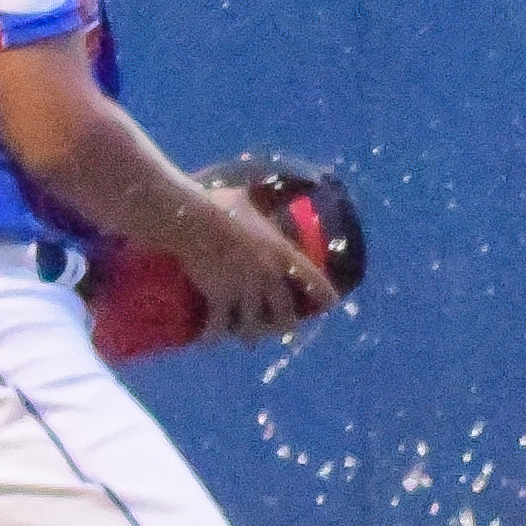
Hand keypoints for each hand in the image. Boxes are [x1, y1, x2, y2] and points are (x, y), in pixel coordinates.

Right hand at [180, 191, 333, 341]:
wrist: (193, 220)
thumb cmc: (220, 205)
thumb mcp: (248, 199)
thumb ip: (261, 197)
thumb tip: (270, 184)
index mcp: (281, 253)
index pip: (313, 279)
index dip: (324, 294)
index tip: (332, 304)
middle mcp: (268, 277)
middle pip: (284, 312)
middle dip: (284, 325)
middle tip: (283, 330)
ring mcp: (244, 290)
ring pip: (253, 324)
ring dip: (250, 335)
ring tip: (248, 341)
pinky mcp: (220, 298)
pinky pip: (219, 324)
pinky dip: (214, 335)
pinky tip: (210, 341)